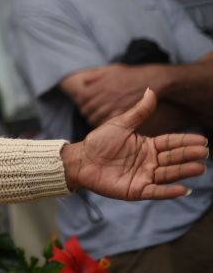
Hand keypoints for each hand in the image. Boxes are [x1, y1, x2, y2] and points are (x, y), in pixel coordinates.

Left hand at [61, 88, 208, 199]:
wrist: (81, 160)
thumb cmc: (99, 141)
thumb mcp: (120, 124)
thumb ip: (139, 112)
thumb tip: (151, 90)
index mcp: (147, 146)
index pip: (171, 143)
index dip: (186, 141)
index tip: (203, 140)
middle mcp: (150, 162)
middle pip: (173, 158)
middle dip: (189, 155)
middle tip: (205, 152)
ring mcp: (144, 176)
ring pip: (168, 174)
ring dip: (184, 171)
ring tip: (199, 168)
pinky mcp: (136, 190)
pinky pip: (156, 191)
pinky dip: (168, 191)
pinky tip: (182, 189)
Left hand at [75, 64, 158, 124]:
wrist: (152, 80)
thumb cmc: (130, 74)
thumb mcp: (111, 70)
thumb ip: (96, 75)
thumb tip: (84, 81)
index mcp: (100, 85)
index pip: (82, 97)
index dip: (81, 101)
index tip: (84, 103)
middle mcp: (106, 95)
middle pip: (87, 109)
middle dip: (86, 111)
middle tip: (89, 112)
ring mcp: (115, 105)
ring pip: (95, 117)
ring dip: (93, 118)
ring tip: (96, 117)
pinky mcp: (124, 113)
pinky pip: (108, 122)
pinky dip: (104, 123)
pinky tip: (107, 121)